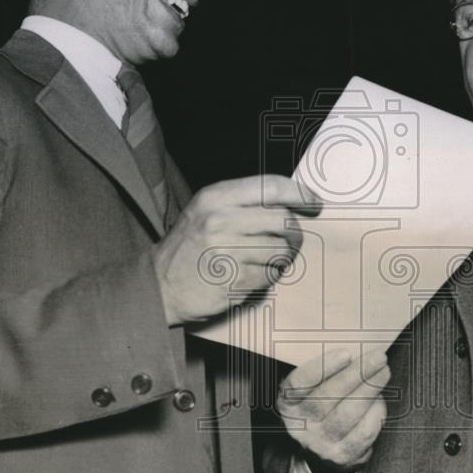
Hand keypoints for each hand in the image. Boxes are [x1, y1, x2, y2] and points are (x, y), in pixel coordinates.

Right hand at [151, 174, 320, 324]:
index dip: (299, 193)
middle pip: (283, 220)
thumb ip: (242, 202)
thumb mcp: (206, 210)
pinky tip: (255, 274)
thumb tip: (292, 202)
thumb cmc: (189, 246)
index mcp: (215, 197)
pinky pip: (270, 275)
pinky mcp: (233, 280)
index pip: (270, 186)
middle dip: (294, 232)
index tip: (314, 202)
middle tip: (292, 240)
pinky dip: (269, 276)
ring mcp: (227, 252)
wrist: (158, 285)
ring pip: (281, 250)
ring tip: (268, 259)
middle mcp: (221, 220)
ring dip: (282, 257)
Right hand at [277, 348, 388, 472]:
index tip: (346, 353)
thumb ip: (323, 370)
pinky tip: (380, 398)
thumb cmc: (319, 403)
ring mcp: (320, 443)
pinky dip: (376, 412)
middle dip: (357, 374)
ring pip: (348, 414)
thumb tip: (354, 349)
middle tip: (378, 357)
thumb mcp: (310, 387)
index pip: (299, 383)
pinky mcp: (342, 455)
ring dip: (370, 390)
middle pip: (328, 397)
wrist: (319, 447)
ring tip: (383, 372)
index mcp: (288, 402)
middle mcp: (300, 424)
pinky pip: (364, 432)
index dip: (322, 368)